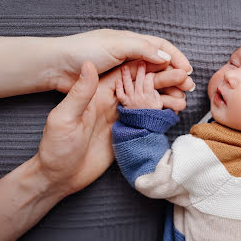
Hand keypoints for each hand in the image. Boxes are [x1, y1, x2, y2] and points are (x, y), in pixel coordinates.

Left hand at [35, 59, 187, 195]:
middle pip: (143, 84)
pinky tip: (174, 112)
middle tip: (186, 80)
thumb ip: (80, 93)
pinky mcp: (125, 132)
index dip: (150, 64)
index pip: (128, 71)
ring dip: (167, 96)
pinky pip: (147, 119)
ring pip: (148, 100)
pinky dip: (161, 114)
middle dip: (166, 80)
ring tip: (185, 97)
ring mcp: (120, 117)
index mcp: (98, 92)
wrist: (58, 177)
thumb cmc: (55, 148)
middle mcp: (112, 101)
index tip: (170, 62)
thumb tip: (89, 66)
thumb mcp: (64, 118)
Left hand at [52, 29, 193, 92]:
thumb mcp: (114, 45)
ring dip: (166, 89)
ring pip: (151, 82)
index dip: (176, 57)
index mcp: (130, 43)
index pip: (159, 47)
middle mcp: (128, 58)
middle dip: (175, 75)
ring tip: (178, 99)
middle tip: (188, 87)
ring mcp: (122, 75)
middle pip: (158, 66)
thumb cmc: (82, 51)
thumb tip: (165, 56)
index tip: (188, 70)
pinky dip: (151, 99)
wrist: (55, 68)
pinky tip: (158, 106)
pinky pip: (138, 94)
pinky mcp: (115, 90)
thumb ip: (141, 49)